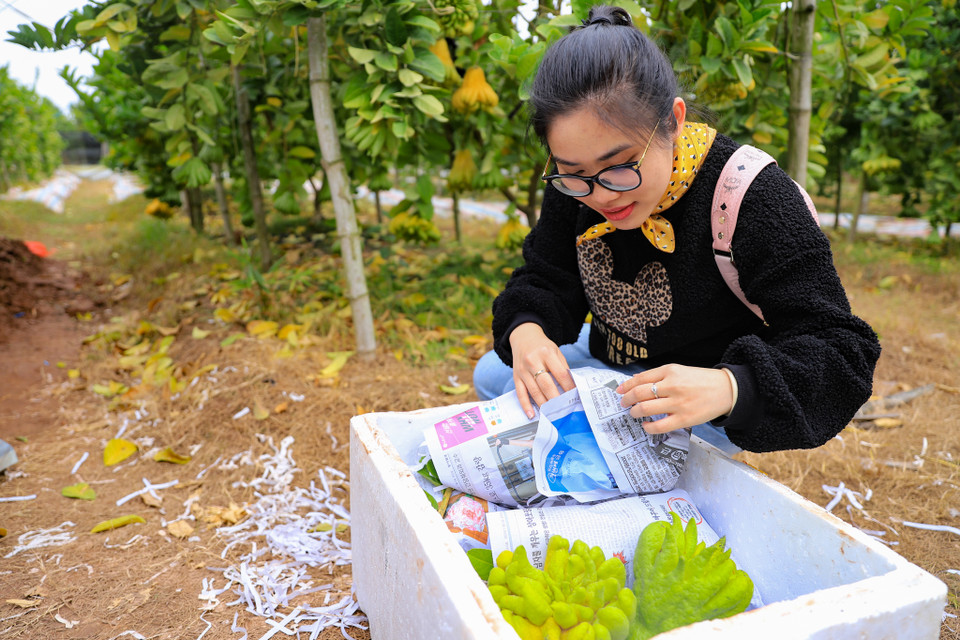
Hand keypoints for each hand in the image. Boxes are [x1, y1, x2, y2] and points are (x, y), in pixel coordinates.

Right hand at [509, 323, 576, 418]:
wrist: (523, 337)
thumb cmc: (542, 346)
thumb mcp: (555, 351)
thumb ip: (562, 367)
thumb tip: (570, 387)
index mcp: (547, 353)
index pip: (561, 373)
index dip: (569, 387)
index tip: (575, 397)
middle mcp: (533, 361)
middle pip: (547, 384)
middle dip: (557, 399)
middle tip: (565, 410)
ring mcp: (523, 370)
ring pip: (534, 391)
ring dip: (544, 405)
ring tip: (552, 414)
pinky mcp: (516, 377)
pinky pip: (520, 393)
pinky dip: (526, 405)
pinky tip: (532, 414)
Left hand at [616, 364, 734, 432]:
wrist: (726, 389)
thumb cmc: (700, 380)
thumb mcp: (679, 371)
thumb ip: (658, 376)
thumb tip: (635, 380)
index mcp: (670, 371)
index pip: (641, 378)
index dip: (626, 386)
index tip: (619, 391)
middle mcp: (672, 385)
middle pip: (639, 393)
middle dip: (626, 400)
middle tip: (624, 404)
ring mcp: (678, 403)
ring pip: (645, 409)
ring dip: (634, 412)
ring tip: (634, 413)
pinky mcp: (684, 418)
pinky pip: (659, 426)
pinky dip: (648, 427)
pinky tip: (646, 425)